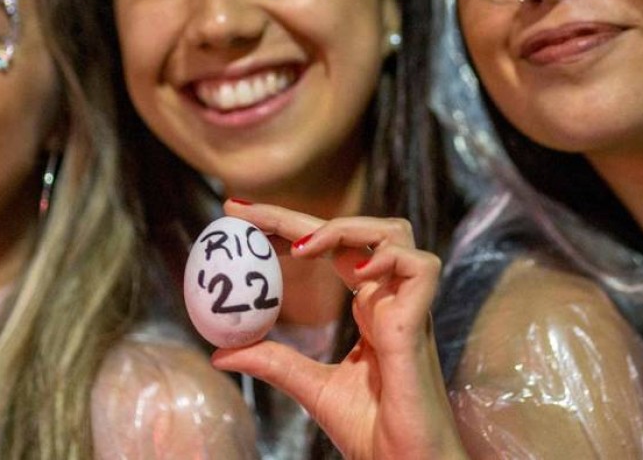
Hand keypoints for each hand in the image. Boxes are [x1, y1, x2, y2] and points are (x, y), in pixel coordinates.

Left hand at [211, 199, 466, 459]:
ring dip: (345, 228)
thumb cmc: (372, 430)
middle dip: (294, 215)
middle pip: (352, 230)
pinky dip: (389, 257)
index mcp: (369, 306)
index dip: (287, 227)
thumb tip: (220, 353)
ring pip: (394, 232)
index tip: (238, 217)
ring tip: (300, 249)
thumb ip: (274, 363)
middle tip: (242, 212)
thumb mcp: (311, 388)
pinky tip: (356, 272)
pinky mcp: (422, 320)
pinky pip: (420, 265)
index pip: (329, 248)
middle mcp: (389, 296)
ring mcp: (408, 305)